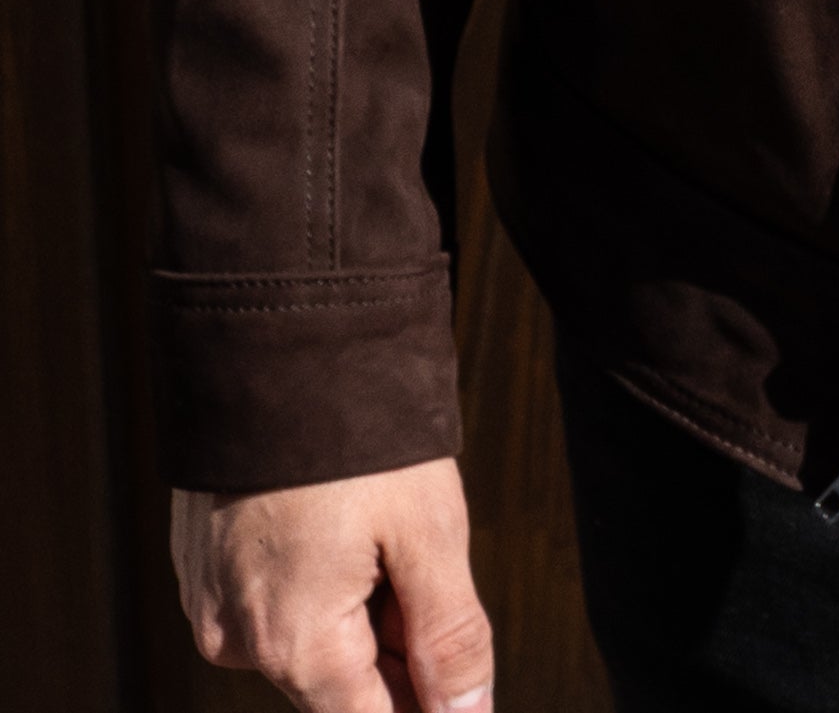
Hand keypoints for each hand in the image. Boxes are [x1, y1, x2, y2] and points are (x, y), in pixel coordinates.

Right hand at [171, 458, 491, 712]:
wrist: (273, 339)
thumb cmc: (355, 428)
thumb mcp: (428, 530)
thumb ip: (450, 636)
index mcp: (295, 644)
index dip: (427, 707)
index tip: (459, 683)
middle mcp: (240, 640)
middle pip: (341, 685)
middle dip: (398, 648)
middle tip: (424, 563)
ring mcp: (213, 604)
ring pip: (308, 641)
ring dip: (358, 611)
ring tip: (381, 523)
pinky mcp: (203, 568)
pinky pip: (272, 601)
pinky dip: (316, 580)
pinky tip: (339, 519)